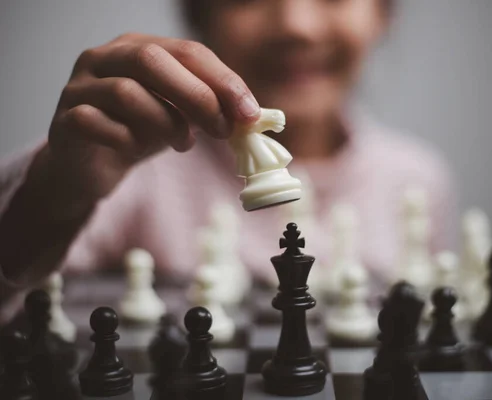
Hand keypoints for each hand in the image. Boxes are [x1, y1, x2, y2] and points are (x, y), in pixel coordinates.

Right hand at [45, 33, 260, 201]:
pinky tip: (136, 149)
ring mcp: (79, 86)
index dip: (222, 81)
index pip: (187, 50)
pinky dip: (126, 139)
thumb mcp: (180, 117)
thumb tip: (251, 115)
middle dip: (197, 96)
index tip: (249, 113)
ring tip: (182, 143)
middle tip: (222, 130)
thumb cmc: (138, 132)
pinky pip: (96, 123)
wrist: (90, 166)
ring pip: (126, 92)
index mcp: (138, 47)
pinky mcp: (65, 119)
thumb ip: (209, 109)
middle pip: (153, 60)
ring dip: (165, 123)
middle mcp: (105, 57)